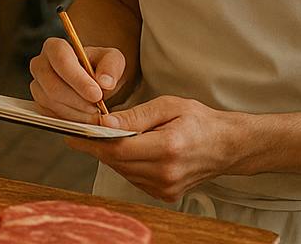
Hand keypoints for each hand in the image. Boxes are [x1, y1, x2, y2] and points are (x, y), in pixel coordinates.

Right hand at [30, 36, 124, 121]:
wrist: (96, 82)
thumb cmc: (101, 67)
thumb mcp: (113, 60)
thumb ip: (112, 66)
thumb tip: (105, 82)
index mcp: (55, 47)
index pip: (60, 59)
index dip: (77, 78)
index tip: (96, 94)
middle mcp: (40, 65)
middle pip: (53, 86)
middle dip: (78, 101)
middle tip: (98, 108)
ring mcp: (37, 85)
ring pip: (51, 103)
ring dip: (76, 113)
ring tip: (95, 114)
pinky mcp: (39, 104)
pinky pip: (50, 116)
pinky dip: (70, 120)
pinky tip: (86, 118)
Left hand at [67, 95, 250, 203]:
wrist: (228, 146)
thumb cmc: (199, 121)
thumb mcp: (168, 106)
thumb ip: (135, 115)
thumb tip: (104, 123)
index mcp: (168, 148)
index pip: (118, 149)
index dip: (92, 142)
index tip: (72, 134)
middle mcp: (166, 173)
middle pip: (118, 162)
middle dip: (98, 147)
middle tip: (83, 132)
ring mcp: (167, 188)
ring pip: (124, 171)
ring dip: (112, 155)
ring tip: (109, 137)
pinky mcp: (166, 195)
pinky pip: (134, 178)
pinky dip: (127, 164)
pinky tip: (132, 149)